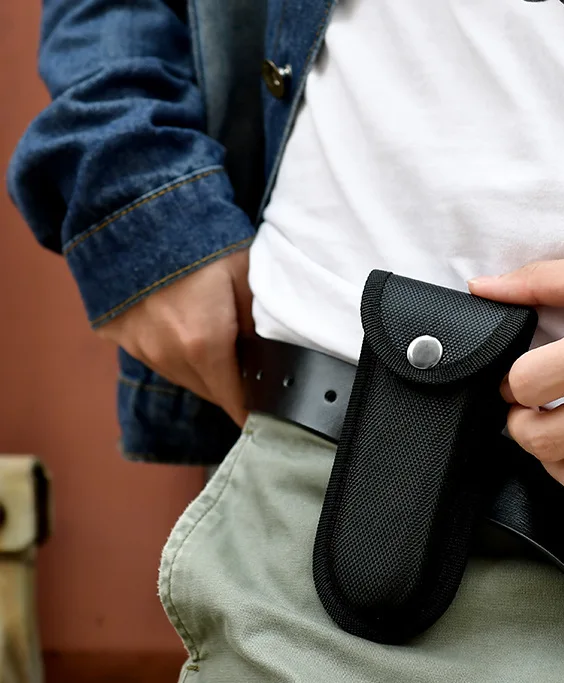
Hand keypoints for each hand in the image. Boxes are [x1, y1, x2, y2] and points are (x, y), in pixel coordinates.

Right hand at [98, 248, 252, 426]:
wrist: (135, 207)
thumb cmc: (200, 240)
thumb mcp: (247, 279)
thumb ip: (260, 327)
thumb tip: (268, 359)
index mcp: (204, 346)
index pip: (233, 401)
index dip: (250, 411)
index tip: (264, 416)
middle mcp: (167, 355)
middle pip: (208, 391)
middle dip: (229, 387)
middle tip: (248, 370)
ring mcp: (139, 346)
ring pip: (181, 377)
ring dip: (201, 370)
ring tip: (216, 342)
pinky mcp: (117, 334)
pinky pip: (155, 358)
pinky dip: (173, 352)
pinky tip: (182, 326)